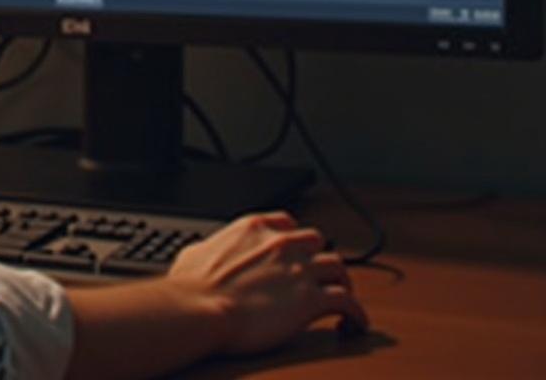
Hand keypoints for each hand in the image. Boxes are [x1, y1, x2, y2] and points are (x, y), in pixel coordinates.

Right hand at [167, 211, 368, 353]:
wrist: (199, 309)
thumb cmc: (192, 287)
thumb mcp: (195, 253)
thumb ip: (211, 248)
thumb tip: (205, 254)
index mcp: (254, 228)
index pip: (288, 223)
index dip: (293, 239)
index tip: (293, 251)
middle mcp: (282, 243)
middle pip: (317, 242)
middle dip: (317, 258)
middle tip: (315, 276)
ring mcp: (300, 270)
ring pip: (338, 267)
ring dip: (340, 282)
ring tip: (339, 298)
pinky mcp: (312, 300)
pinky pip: (348, 302)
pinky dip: (355, 314)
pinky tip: (352, 324)